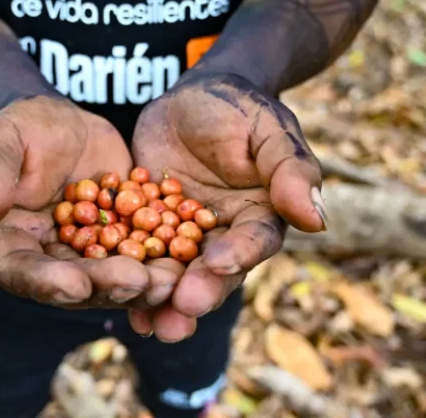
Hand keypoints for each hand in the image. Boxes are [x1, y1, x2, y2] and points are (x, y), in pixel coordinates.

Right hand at [0, 95, 180, 308]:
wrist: (68, 125)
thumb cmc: (25, 128)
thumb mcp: (3, 138)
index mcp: (13, 243)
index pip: (22, 273)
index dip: (47, 283)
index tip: (76, 284)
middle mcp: (52, 259)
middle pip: (76, 284)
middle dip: (107, 286)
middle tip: (138, 282)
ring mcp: (91, 254)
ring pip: (114, 279)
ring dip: (143, 285)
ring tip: (171, 280)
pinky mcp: (125, 242)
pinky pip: (144, 257)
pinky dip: (164, 264)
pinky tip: (190, 263)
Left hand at [129, 72, 326, 341]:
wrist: (192, 99)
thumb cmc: (238, 110)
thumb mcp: (268, 129)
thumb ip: (290, 170)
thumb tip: (317, 219)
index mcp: (259, 216)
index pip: (254, 240)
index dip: (239, 253)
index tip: (219, 263)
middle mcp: (223, 236)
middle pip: (214, 271)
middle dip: (199, 291)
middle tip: (181, 310)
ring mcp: (183, 235)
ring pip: (175, 272)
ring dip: (163, 300)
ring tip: (148, 325)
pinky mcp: (147, 228)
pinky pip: (137, 253)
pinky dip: (126, 273)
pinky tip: (108, 292)